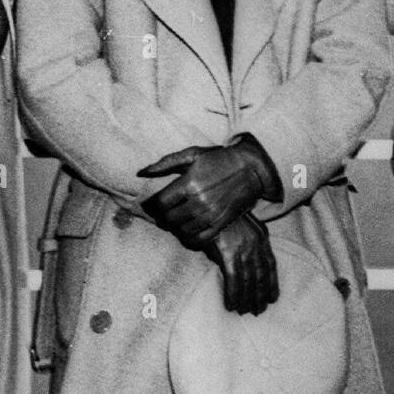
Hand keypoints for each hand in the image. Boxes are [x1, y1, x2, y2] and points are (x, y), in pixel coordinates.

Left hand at [138, 140, 276, 246]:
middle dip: (161, 218)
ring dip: (174, 228)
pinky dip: (189, 239)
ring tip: (174, 221)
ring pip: (182, 231)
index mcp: (189, 183)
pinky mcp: (221, 223)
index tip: (149, 205)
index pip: (160, 203)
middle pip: (169, 219)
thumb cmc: (220, 159)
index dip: (150, 206)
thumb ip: (166, 163)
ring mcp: (211, 214)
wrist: (252, 168)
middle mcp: (199, 201)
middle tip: (161, 214)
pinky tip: (187, 232)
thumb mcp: (193, 154)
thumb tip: (141, 172)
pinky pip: (199, 239)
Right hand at [204, 214, 279, 315]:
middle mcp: (255, 243)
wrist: (209, 203)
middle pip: (261, 275)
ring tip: (244, 312)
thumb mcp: (242, 228)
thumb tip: (247, 266)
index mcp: (261, 236)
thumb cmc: (222, 217)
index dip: (272, 283)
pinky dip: (233, 294)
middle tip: (258, 311)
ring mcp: (243, 247)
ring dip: (247, 299)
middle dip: (260, 295)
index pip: (271, 264)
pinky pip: (233, 279)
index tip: (272, 298)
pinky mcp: (228, 252)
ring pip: (248, 280)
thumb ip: (248, 245)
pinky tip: (231, 305)